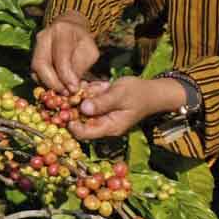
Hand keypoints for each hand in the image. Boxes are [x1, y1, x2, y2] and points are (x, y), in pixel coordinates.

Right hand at [32, 12, 99, 93]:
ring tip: (61, 91)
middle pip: (41, 63)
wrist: (69, 28)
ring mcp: (35, 44)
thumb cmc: (82, 41)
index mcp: (62, 31)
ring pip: (35, 69)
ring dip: (47, 84)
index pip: (60, 56)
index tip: (73, 89)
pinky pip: (34, 72)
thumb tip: (72, 87)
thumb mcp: (89, 51)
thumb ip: (81, 67)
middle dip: (53, 82)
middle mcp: (44, 36)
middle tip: (65, 93)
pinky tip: (55, 86)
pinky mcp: (32, 53)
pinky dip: (44, 82)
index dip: (66, 75)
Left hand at [67, 77, 188, 140]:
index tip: (65, 109)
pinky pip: (88, 101)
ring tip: (99, 87)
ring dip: (83, 96)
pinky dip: (89, 92)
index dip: (71, 124)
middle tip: (77, 92)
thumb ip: (102, 102)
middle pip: (79, 121)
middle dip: (75, 106)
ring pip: (82, 109)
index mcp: (109, 127)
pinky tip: (101, 85)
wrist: (152, 91)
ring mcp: (102, 116)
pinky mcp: (101, 108)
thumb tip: (83, 108)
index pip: (84, 133)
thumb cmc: (138, 93)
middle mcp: (103, 124)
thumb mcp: (120, 95)